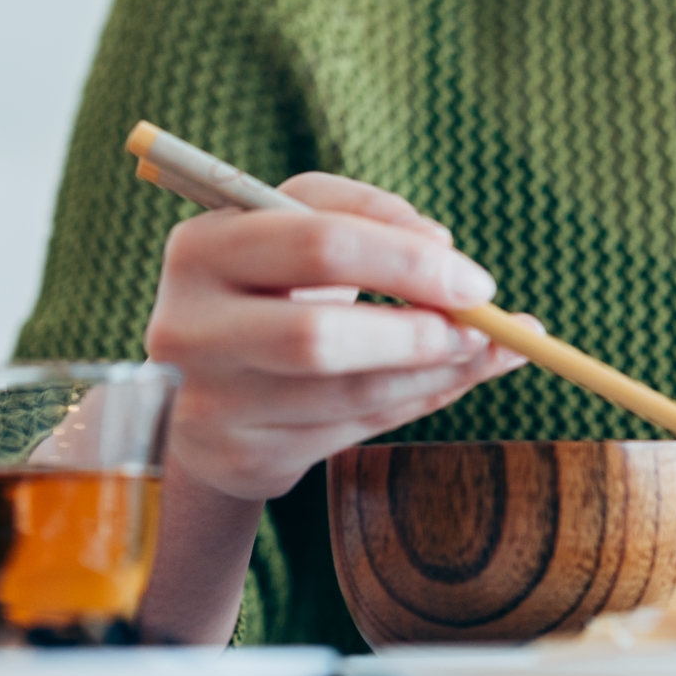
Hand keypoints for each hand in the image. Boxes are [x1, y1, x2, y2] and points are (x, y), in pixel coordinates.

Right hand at [144, 171, 529, 501]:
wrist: (205, 384)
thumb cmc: (270, 290)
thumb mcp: (300, 232)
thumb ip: (368, 219)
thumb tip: (443, 249)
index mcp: (202, 248)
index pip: (319, 244)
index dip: (407, 261)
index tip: (473, 279)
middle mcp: (189, 329)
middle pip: (319, 336)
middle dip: (418, 332)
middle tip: (482, 326)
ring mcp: (208, 403)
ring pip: (347, 393)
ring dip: (434, 372)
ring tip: (485, 351)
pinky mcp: (241, 457)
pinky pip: (352, 431)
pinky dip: (416, 401)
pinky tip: (452, 379)